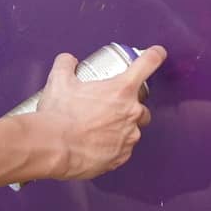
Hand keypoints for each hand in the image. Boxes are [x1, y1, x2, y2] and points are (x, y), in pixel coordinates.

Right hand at [34, 45, 166, 180]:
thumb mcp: (59, 81)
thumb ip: (66, 65)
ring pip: (133, 128)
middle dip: (127, 104)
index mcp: (121, 89)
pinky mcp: (122, 157)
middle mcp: (131, 112)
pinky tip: (96, 143)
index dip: (154, 55)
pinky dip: (113, 145)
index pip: (147, 64)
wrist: (53, 148)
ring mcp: (129, 136)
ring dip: (120, 126)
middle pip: (141, 104)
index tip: (157, 53)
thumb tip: (68, 62)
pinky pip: (123, 148)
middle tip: (107, 106)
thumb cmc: (59, 116)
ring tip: (97, 128)